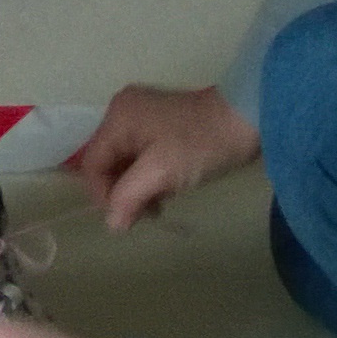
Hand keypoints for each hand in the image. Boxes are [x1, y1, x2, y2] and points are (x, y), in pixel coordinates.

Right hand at [79, 84, 260, 230]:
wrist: (244, 121)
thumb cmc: (198, 145)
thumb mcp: (160, 172)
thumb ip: (128, 197)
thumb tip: (111, 224)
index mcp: (118, 117)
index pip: (92, 163)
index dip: (102, 195)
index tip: (126, 219)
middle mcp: (123, 113)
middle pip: (107, 163)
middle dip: (122, 193)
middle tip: (146, 215)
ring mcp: (142, 119)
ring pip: (124, 163)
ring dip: (136, 189)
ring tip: (158, 205)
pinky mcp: (160, 128)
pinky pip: (140, 159)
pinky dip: (148, 179)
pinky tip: (165, 192)